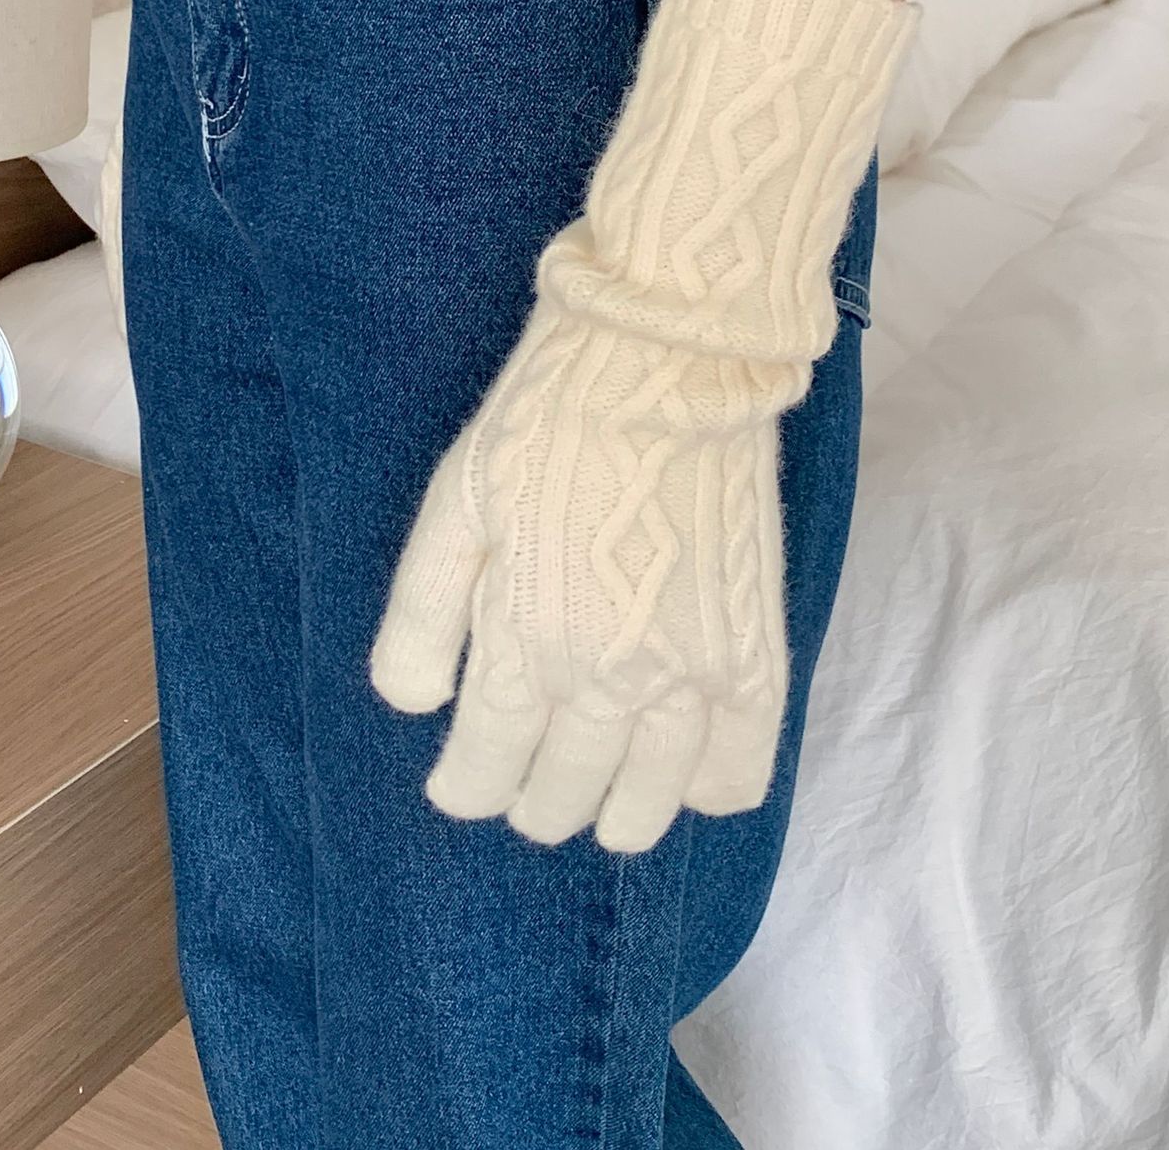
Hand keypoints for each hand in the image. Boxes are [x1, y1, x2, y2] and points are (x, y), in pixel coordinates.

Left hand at [371, 0, 915, 851]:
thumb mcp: (452, 504)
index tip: (457, 776)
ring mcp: (694, 677)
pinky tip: (672, 758)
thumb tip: (412, 710)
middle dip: (526, 794)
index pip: (485, 772)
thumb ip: (420, 618)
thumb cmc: (544, 422)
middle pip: (561, 799)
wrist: (669, 359)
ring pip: (645, 809)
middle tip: (518, 760)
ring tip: (591, 772)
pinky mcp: (756, 655)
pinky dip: (700, 788)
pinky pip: (739, 776)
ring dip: (608, 808)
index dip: (463, 786)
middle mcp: (612, 682)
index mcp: (527, 645)